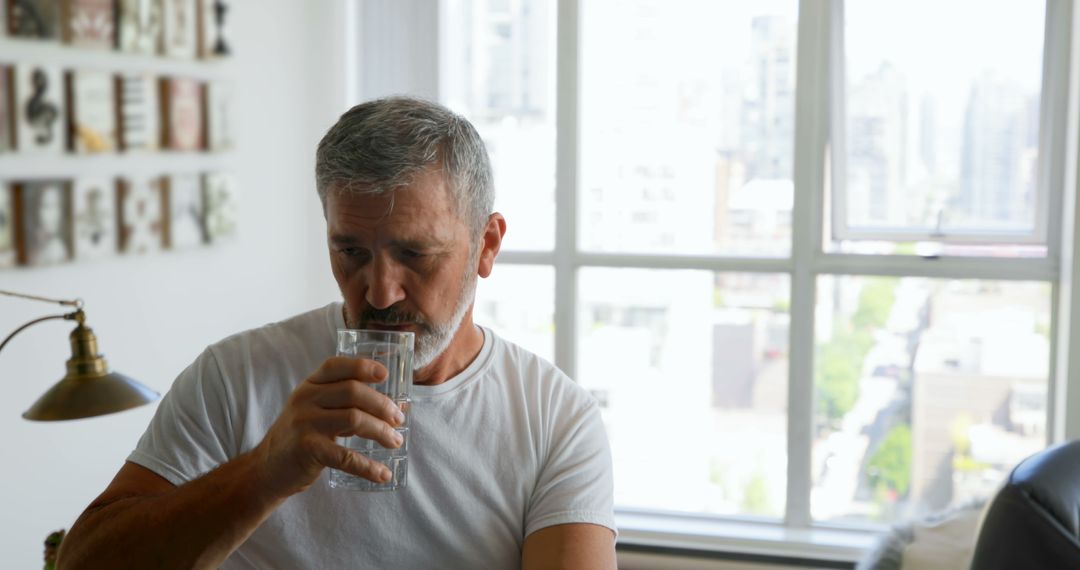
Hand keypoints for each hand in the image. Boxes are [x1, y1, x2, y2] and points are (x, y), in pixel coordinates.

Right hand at [251, 357, 405, 497]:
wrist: (265, 469)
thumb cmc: (300, 437)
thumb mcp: (314, 411)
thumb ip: (345, 404)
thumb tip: (394, 407)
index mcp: (309, 385)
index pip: (336, 366)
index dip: (362, 366)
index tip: (384, 375)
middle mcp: (305, 399)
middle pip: (353, 391)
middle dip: (382, 405)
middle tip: (399, 419)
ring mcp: (305, 423)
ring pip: (354, 419)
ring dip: (381, 431)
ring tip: (395, 441)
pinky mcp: (307, 450)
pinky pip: (345, 456)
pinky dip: (368, 466)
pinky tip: (382, 473)